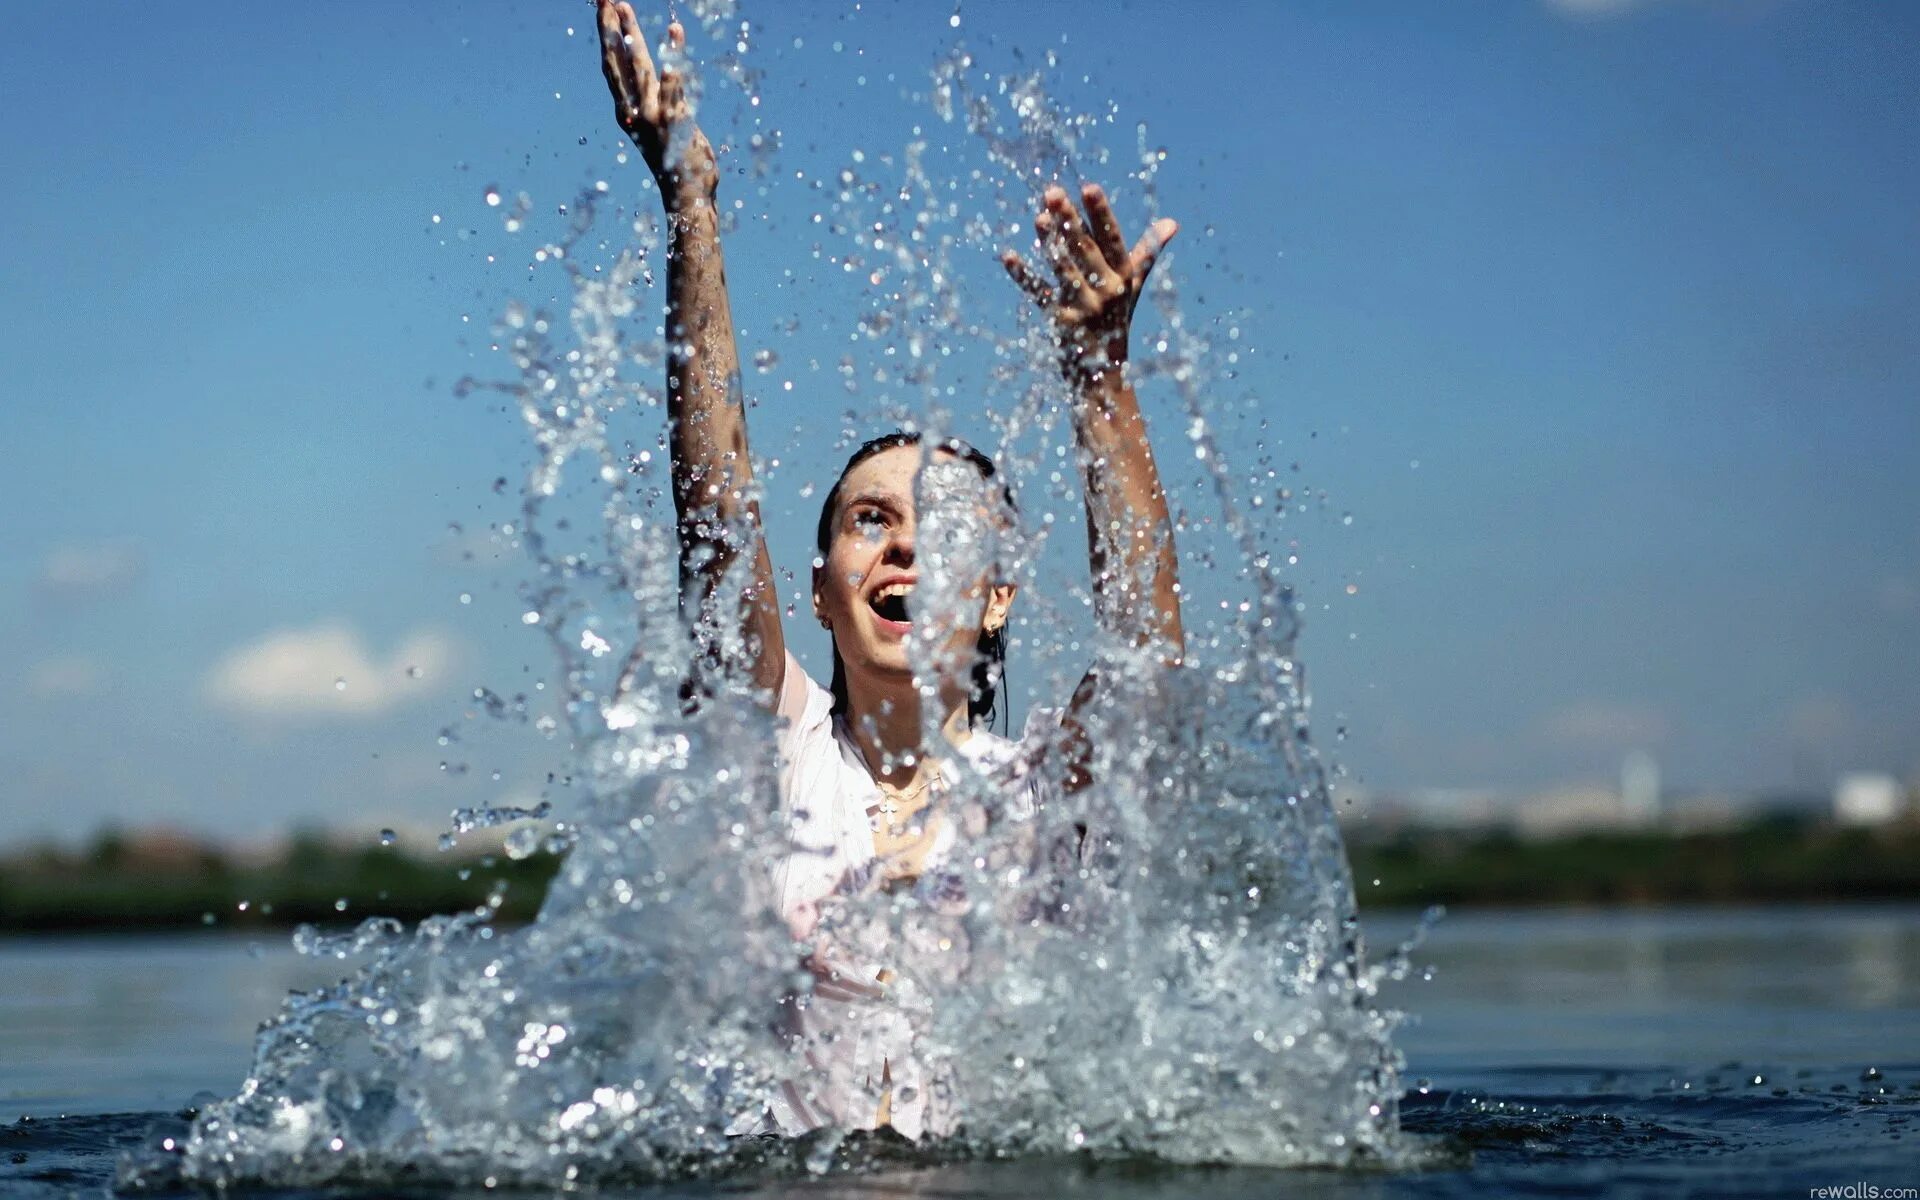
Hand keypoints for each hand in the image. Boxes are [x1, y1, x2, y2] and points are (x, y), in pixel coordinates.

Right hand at [595, 0, 716, 209]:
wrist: (686, 195)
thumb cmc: (677, 161)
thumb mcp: (664, 124)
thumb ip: (660, 98)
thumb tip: (659, 74)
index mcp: (628, 110)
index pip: (612, 64)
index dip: (608, 34)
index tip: (604, 5)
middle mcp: (634, 112)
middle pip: (617, 62)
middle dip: (610, 27)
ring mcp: (652, 118)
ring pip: (639, 70)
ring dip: (632, 38)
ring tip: (625, 8)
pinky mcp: (675, 125)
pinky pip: (673, 91)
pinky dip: (673, 69)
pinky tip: (674, 41)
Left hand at [1002, 183, 1177, 381]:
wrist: (1104, 371)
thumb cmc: (1117, 319)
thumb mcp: (1133, 286)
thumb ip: (1147, 252)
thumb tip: (1172, 223)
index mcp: (1124, 277)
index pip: (1113, 239)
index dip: (1100, 214)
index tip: (1089, 187)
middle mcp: (1107, 291)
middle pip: (1086, 250)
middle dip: (1070, 220)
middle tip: (1051, 192)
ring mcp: (1084, 307)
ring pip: (1064, 268)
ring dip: (1050, 242)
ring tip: (1037, 217)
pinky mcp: (1061, 321)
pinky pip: (1040, 294)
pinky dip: (1024, 276)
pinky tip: (1009, 257)